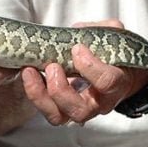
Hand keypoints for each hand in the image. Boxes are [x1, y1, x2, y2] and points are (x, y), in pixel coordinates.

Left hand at [22, 19, 147, 124]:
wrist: (118, 74)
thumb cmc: (114, 55)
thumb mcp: (115, 36)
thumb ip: (101, 30)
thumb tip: (76, 31)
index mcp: (116, 83)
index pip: (106, 82)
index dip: (90, 67)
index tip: (77, 49)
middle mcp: (98, 103)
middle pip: (79, 110)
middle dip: (60, 89)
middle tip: (52, 66)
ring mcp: (79, 109)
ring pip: (58, 116)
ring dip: (40, 95)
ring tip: (30, 71)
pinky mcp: (63, 109)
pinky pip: (47, 109)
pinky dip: (34, 93)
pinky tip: (29, 74)